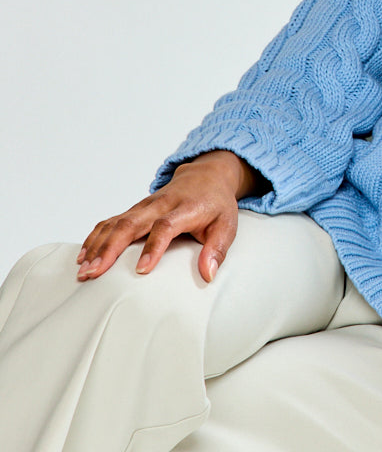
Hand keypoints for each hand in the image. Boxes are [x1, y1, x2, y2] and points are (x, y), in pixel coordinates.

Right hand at [75, 150, 265, 284]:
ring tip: (83, 270)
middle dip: (109, 249)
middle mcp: (159, 204)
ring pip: (115, 222)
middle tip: (94, 272)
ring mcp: (144, 205)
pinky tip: (83, 255)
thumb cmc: (216, 204)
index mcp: (185, 209)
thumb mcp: (227, 226)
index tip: (142, 269)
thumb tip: (208, 274)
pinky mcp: (135, 209)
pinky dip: (95, 237)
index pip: (165, 226)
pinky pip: (110, 221)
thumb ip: (217, 250)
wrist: (206, 176)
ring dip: (97, 245)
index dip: (153, 247)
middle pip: (130, 223)